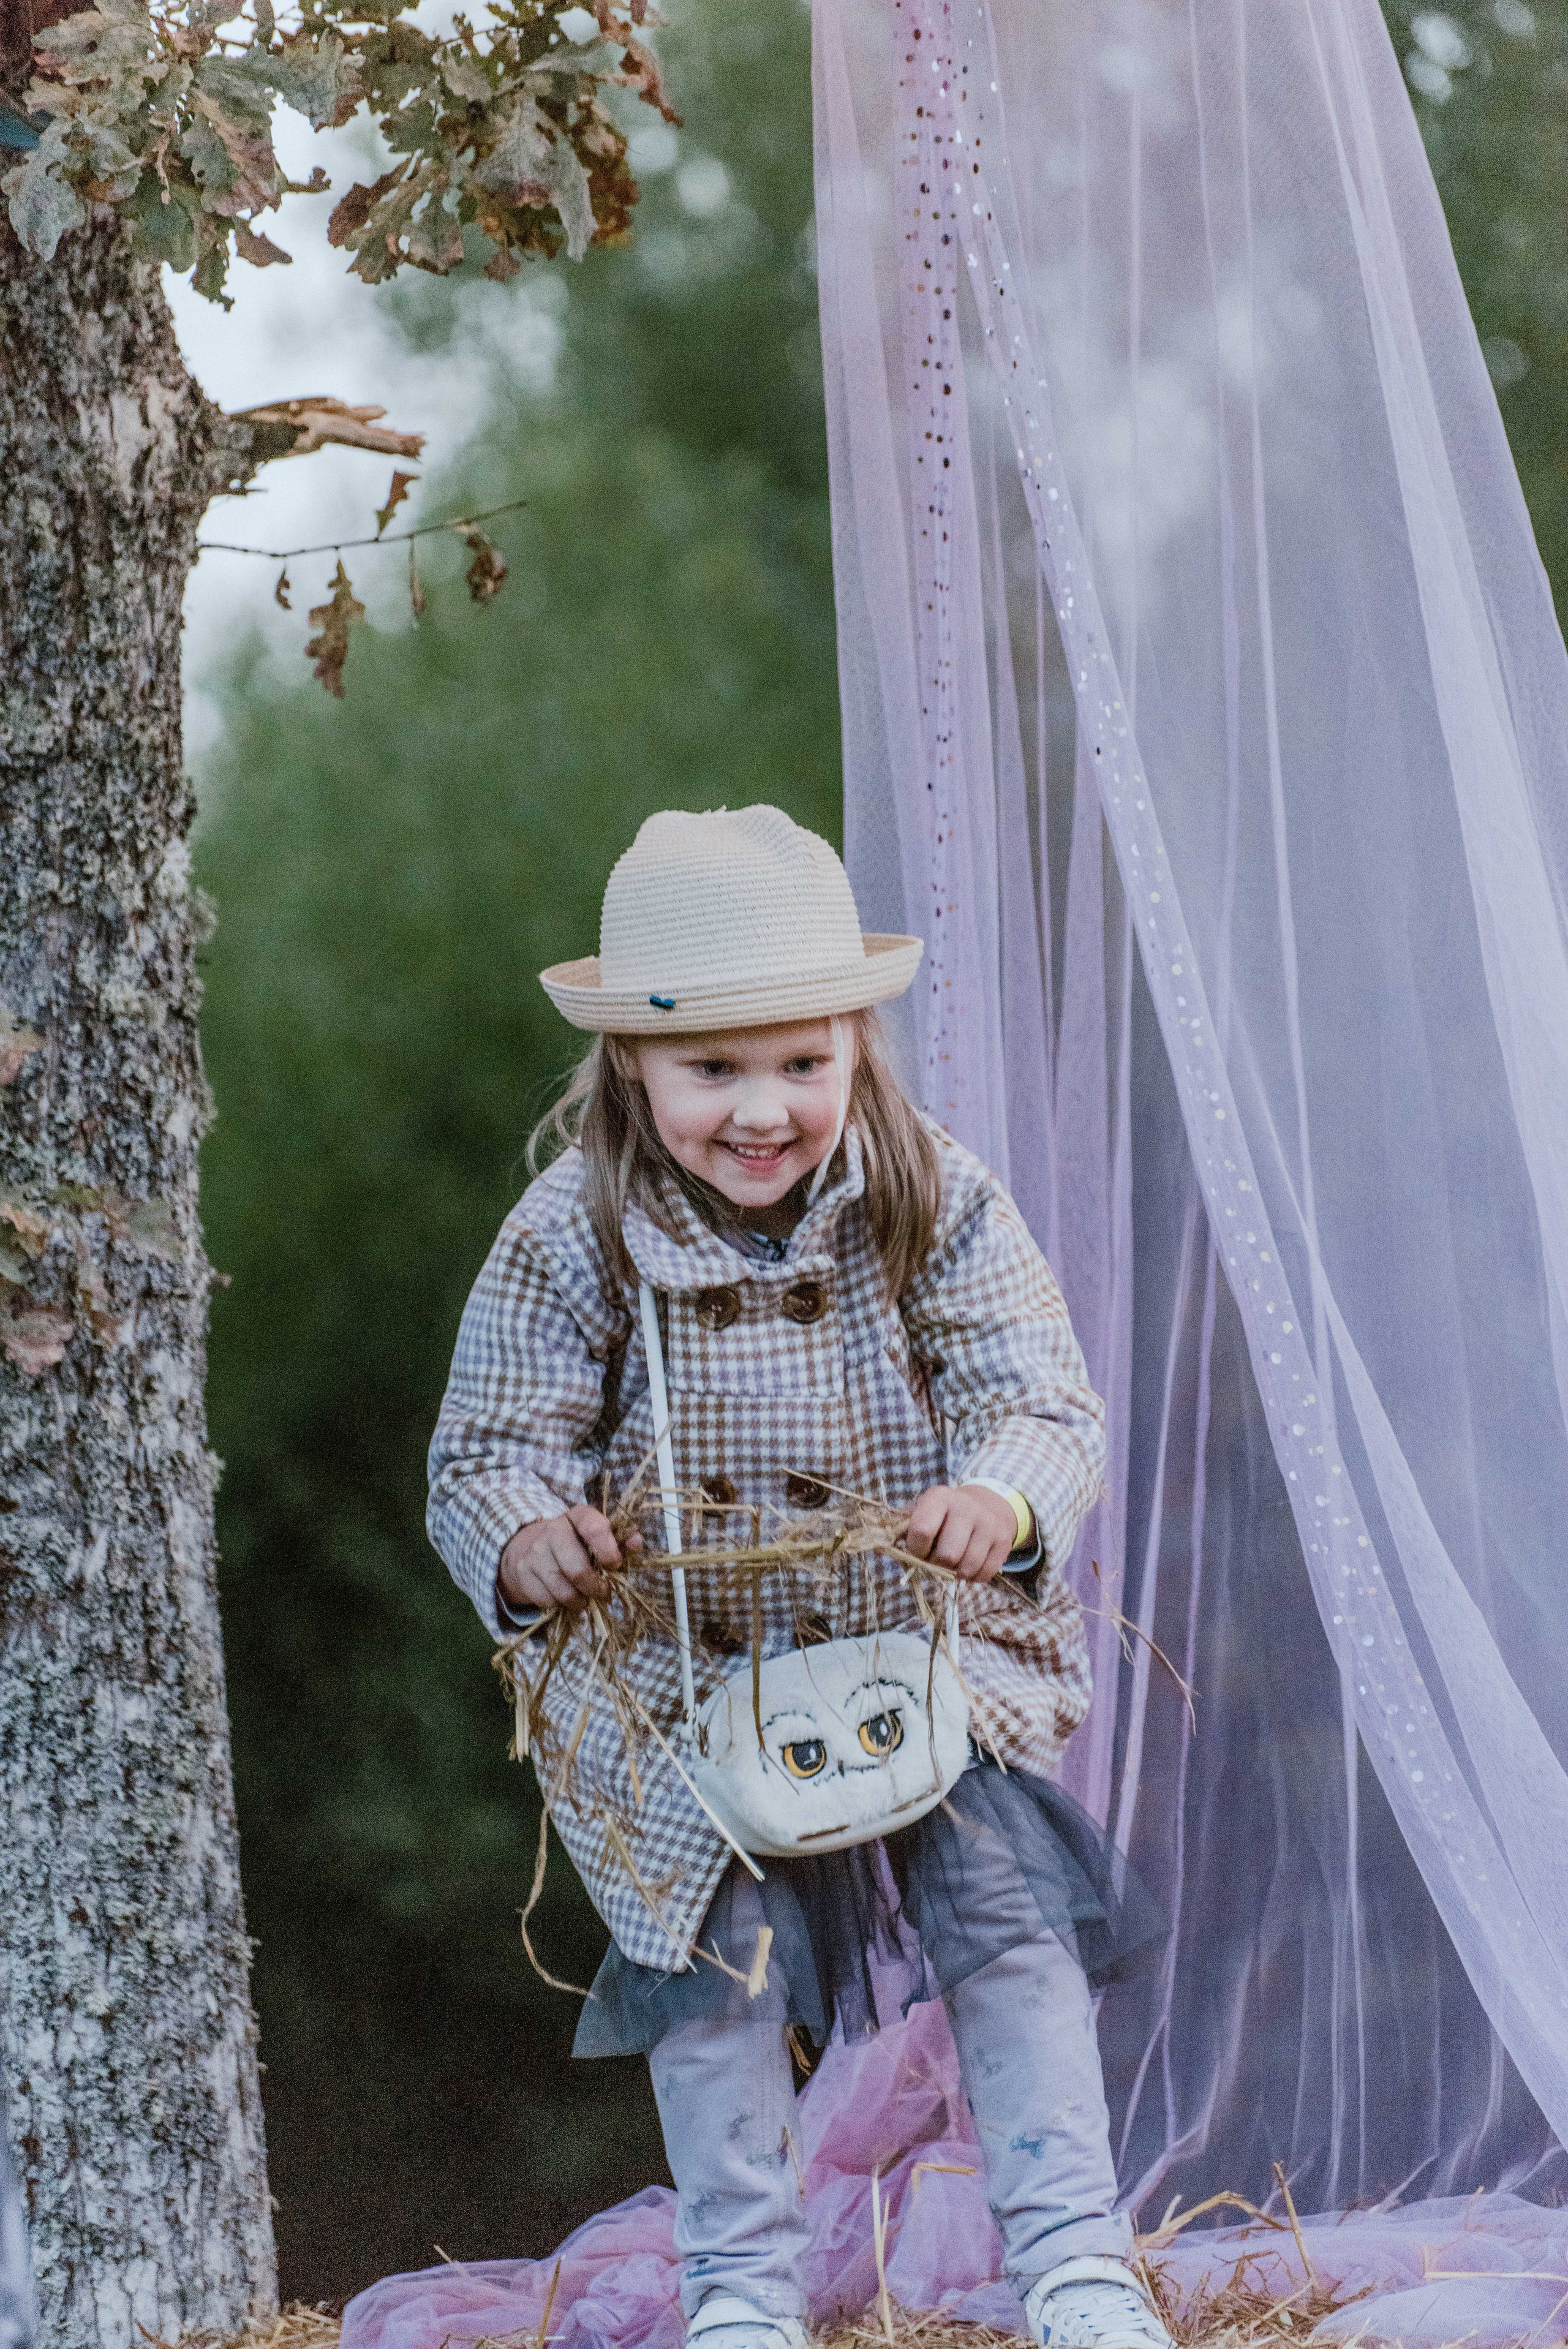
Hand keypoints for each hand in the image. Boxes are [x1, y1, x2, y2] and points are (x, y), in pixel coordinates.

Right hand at [497, 1506, 640, 1615]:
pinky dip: (561, 1605)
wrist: (532, 1548)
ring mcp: (535, 1552)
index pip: (594, 1528)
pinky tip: (564, 1597)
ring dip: (579, 1601)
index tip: (614, 1566)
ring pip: (563, 1591)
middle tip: (602, 1591)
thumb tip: (637, 1542)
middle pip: (578, 1570)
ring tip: (584, 1598)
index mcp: (579, 1516)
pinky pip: (548, 1600)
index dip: (608, 1551)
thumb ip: (621, 1541)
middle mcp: (554, 1530)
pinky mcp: (523, 1572)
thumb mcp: (599, 1538)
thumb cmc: (577, 1545)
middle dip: (595, 1588)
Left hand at [904, 1484, 1018, 1583]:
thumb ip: (903, 1528)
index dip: (915, 1549)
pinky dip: (972, 1578)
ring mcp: (988, 1524)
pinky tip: (967, 1565)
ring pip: (966, 1568)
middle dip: (936, 1565)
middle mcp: (967, 1507)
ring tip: (951, 1563)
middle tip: (936, 1559)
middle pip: (947, 1555)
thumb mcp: (922, 1511)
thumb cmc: (943, 1515)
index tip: (917, 1549)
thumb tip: (885, 1546)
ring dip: (954, 1574)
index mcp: (940, 1497)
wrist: (985, 1505)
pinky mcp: (1004, 1541)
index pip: (922, 1531)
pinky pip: (984, 1575)